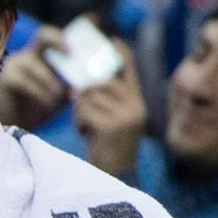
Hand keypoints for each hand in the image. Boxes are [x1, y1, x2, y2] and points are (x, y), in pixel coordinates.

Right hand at [0, 28, 70, 131]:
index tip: (75, 47)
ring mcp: (15, 65)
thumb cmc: (40, 107)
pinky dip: (39, 93)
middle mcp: (28, 54)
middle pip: (43, 36)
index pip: (52, 36)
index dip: (64, 37)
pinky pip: (25, 82)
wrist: (16, 125)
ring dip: (50, 81)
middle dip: (59, 41)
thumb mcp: (60, 93)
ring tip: (59, 96)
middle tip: (71, 55)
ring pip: (35, 65)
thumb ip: (72, 84)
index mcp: (43, 55)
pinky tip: (48, 103)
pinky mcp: (5, 79)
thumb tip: (89, 78)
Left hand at [69, 46, 146, 178]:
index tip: (112, 39)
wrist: (115, 178)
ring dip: (80, 109)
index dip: (121, 53)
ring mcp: (127, 115)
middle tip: (80, 107)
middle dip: (84, 93)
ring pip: (91, 96)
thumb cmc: (107, 150)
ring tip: (85, 125)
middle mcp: (136, 106)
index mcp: (137, 103)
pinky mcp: (113, 126)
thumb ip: (103, 102)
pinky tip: (87, 134)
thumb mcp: (108, 121)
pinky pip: (86, 111)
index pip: (130, 70)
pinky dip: (80, 121)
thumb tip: (80, 85)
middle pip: (101, 82)